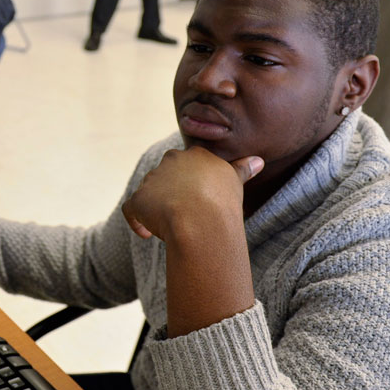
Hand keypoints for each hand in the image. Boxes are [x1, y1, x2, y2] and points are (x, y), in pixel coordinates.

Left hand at [123, 148, 264, 335]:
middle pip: (165, 175)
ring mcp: (152, 179)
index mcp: (194, 155)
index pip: (187, 162)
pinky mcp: (138, 198)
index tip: (196, 198)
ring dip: (154, 208)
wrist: (201, 220)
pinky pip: (131, 209)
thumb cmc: (223, 202)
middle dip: (169, 192)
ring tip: (168, 228)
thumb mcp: (235, 181)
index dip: (189, 182)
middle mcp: (170, 161)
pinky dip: (136, 221)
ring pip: (148, 191)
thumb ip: (242, 168)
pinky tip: (146, 234)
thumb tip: (258, 160)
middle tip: (183, 214)